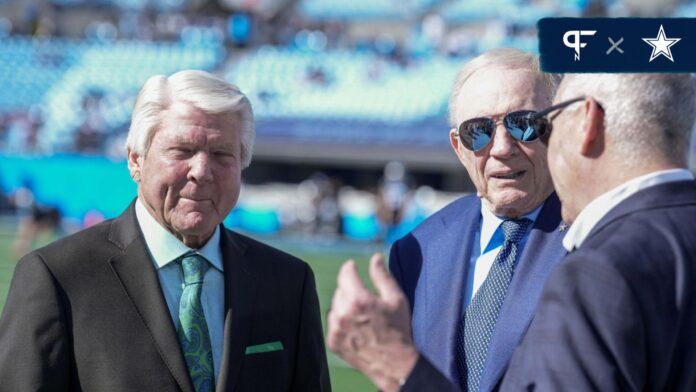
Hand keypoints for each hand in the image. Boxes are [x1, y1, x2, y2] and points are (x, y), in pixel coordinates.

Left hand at [327, 253, 418, 391]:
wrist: (394, 364)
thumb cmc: (398, 330)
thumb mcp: (396, 299)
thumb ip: (382, 276)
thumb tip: (375, 258)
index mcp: (359, 300)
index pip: (346, 274)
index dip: (349, 267)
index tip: (352, 266)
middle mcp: (343, 313)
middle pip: (341, 289)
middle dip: (351, 289)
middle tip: (366, 299)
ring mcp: (336, 329)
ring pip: (335, 305)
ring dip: (345, 305)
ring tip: (362, 315)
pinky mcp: (332, 341)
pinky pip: (332, 322)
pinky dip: (341, 321)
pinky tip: (356, 327)